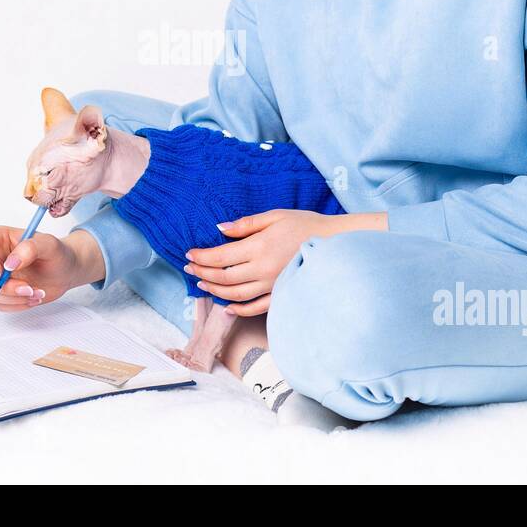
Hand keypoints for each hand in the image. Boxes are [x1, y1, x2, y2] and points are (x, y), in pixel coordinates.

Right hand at [0, 225, 87, 312]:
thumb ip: (30, 248)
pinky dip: (17, 305)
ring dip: (13, 297)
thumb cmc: (57, 252)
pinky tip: (34, 298)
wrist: (67, 270)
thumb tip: (9, 264)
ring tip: (36, 292)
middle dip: (4, 286)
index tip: (2, 273)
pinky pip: (0, 304)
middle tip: (28, 288)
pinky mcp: (4, 292)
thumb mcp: (49, 244)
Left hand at [185, 210, 363, 317]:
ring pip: (235, 295)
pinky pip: (256, 308)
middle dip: (203, 273)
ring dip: (216, 290)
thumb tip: (220, 229)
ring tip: (202, 284)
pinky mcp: (281, 295)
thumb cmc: (306, 225)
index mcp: (259, 247)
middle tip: (189, 269)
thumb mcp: (275, 216)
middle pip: (223, 277)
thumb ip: (246, 224)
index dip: (202, 257)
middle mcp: (262, 269)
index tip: (189, 255)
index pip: (220, 257)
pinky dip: (239, 310)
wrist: (336, 243)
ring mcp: (272, 285)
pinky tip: (228, 307)